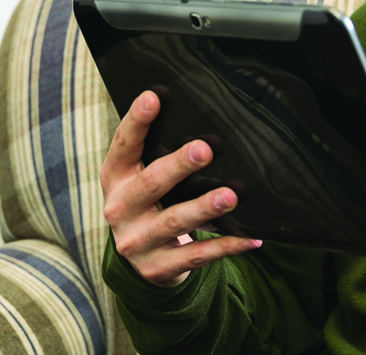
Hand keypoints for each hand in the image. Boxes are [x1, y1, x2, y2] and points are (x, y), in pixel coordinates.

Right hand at [100, 90, 261, 286]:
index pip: (124, 144)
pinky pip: (196, 256)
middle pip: (151, 183)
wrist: (139, 258)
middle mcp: (120, 208)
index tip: (154, 96)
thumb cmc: (146, 200)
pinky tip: (251, 239)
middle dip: (178, 166)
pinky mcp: (158, 268)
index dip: (138, 120)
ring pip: (174, 222)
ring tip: (230, 196)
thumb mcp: (141, 173)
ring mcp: (137, 241)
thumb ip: (156, 145)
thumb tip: (178, 101)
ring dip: (204, 208)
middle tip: (205, 149)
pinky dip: (225, 247)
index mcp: (114, 177)